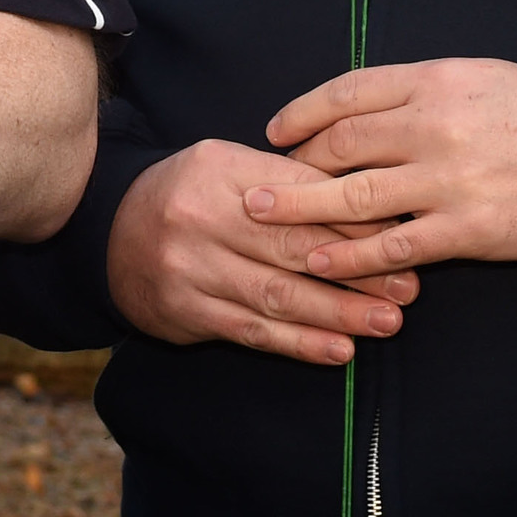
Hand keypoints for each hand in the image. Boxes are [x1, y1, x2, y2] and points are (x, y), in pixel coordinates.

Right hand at [104, 137, 419, 364]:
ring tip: (386, 322)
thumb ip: (286, 182)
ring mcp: (190, 267)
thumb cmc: (188, 195)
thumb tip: (365, 205)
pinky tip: (337, 349)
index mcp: (218, 168)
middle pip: (292, 246)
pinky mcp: (186, 311)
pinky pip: (253, 331)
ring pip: (277, 295)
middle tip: (407, 287)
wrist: (109, 232)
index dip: (352, 217)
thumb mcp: (227, 168)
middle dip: (357, 270)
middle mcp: (201, 216)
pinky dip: (299, 343)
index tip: (399, 235)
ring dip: (338, 312)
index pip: (298, 193)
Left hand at [254, 58, 516, 275]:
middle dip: (296, 164)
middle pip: (342, 143)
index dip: (303, 112)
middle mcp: (432, 125)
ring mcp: (447, 180)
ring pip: (355, 195)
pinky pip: (392, 245)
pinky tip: (318, 260)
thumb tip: (360, 106)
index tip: (276, 131)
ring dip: (300, 208)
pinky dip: (349, 255)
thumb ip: (420, 89)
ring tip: (260, 218)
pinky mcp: (466, 230)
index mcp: (434, 80)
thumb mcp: (478, 76)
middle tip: (259, 182)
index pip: (348, 92)